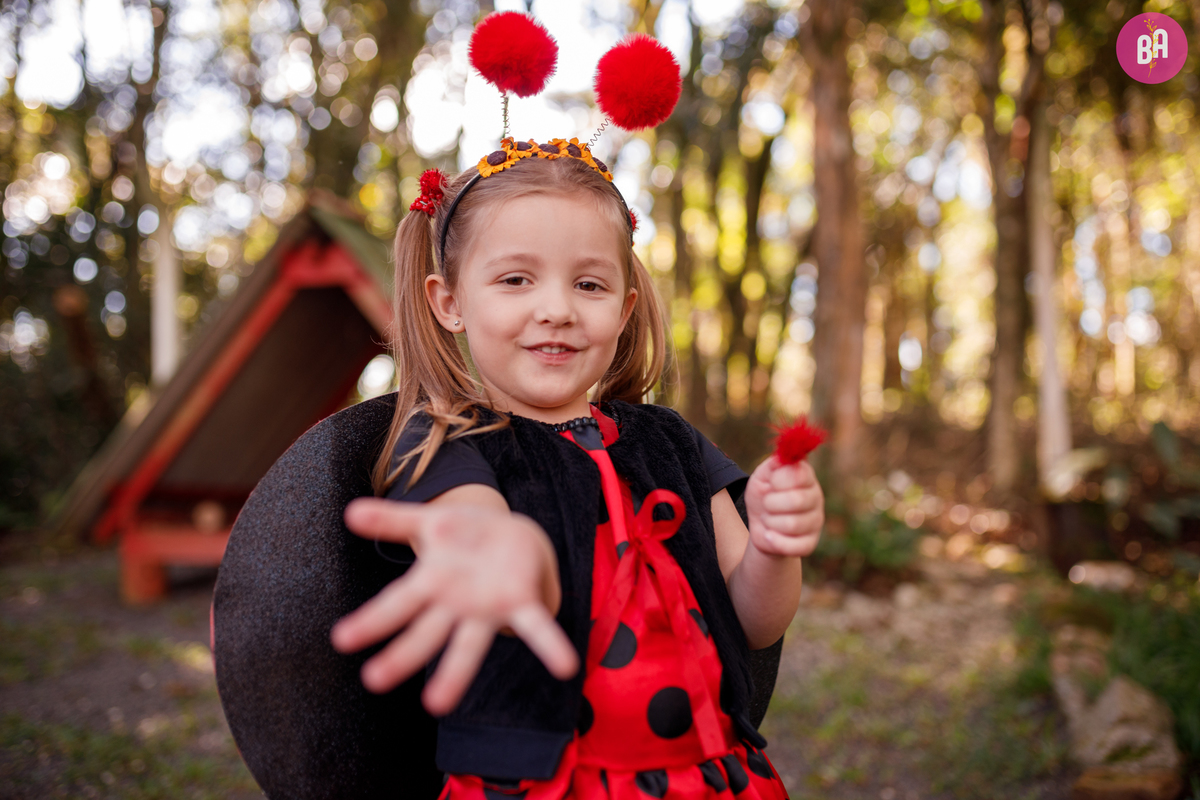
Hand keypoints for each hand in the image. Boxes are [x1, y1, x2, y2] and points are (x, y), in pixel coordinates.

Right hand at [330, 497, 578, 714]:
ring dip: (454, 674)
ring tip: (438, 704)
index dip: (371, 621)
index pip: (397, 604)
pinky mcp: (521, 602)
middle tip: (374, 680)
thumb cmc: (466, 536)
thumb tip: (350, 512)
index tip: (342, 640)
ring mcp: (488, 609)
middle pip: (426, 633)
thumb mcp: (429, 521)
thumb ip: (392, 520)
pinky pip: (536, 626)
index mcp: (432, 584)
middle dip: (401, 655)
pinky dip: (550, 645)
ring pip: (468, 645)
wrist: (515, 536)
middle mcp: (456, 606)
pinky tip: (565, 665)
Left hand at [743, 456, 823, 557]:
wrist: (760, 526)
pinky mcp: (810, 543)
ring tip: (768, 519)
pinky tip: (769, 535)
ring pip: (792, 524)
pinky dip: (774, 541)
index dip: (780, 479)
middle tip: (767, 504)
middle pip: (797, 500)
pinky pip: (793, 546)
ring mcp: (816, 521)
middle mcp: (816, 498)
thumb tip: (783, 457)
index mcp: (806, 478)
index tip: (771, 482)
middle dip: (771, 503)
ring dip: (770, 522)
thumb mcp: (762, 477)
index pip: (800, 475)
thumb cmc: (764, 496)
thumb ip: (773, 465)